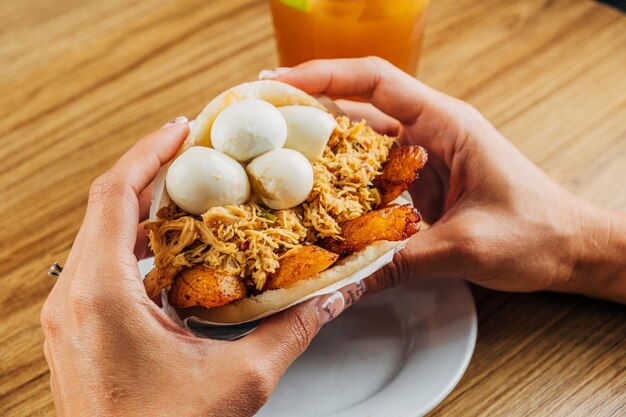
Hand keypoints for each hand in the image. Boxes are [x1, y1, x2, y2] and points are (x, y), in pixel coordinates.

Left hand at [40, 119, 354, 416]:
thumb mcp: (239, 380)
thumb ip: (290, 330)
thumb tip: (330, 296)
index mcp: (103, 297)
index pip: (115, 196)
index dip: (149, 153)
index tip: (182, 128)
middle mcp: (75, 299)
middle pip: (106, 208)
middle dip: (151, 173)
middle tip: (196, 155)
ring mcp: (71, 317)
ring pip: (102, 238)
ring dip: (144, 211)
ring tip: (189, 195)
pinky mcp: (78, 332)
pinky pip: (102, 268)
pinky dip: (137, 248)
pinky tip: (174, 253)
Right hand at [262, 57, 625, 301]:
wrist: (570, 248)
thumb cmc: (538, 232)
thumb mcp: (466, 247)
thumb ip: (401, 263)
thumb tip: (342, 285)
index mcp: (445, 124)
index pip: (375, 81)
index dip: (323, 75)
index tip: (277, 84)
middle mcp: (429, 133)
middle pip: (358, 106)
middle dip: (307, 110)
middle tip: (258, 125)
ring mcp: (423, 158)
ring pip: (360, 143)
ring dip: (320, 150)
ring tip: (272, 163)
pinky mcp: (421, 184)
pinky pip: (372, 176)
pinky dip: (342, 184)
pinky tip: (315, 201)